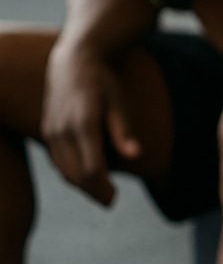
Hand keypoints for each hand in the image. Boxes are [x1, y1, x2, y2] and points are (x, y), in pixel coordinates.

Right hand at [41, 44, 141, 205]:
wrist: (72, 62)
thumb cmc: (102, 80)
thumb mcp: (119, 100)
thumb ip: (124, 129)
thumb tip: (136, 156)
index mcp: (83, 123)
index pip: (90, 168)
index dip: (102, 188)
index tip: (115, 199)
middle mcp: (62, 130)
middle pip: (74, 174)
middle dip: (92, 191)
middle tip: (110, 201)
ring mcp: (51, 131)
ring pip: (63, 170)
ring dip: (80, 185)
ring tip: (100, 192)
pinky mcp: (46, 130)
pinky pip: (57, 160)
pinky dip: (70, 172)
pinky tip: (84, 176)